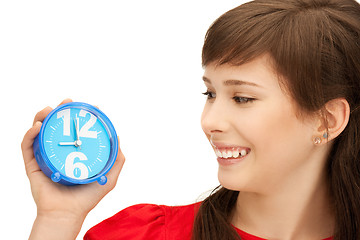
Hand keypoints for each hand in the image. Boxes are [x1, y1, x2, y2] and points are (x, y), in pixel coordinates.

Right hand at [21, 99, 125, 238]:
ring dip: (42, 117)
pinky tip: (37, 127)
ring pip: (39, 131)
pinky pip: (27, 146)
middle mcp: (59, 152)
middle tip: (68, 102)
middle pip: (56, 126)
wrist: (68, 213)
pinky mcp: (32, 164)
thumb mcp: (109, 176)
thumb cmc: (87, 197)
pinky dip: (30, 134)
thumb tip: (117, 137)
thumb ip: (117, 159)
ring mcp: (45, 157)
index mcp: (74, 153)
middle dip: (60, 111)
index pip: (75, 130)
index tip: (89, 107)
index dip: (80, 117)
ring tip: (49, 110)